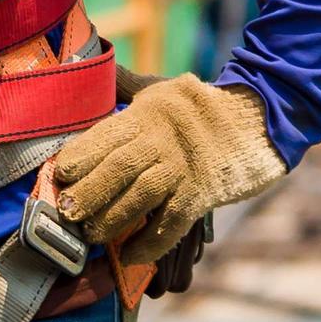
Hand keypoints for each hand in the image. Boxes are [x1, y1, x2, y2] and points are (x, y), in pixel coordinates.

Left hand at [47, 73, 282, 265]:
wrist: (259, 120)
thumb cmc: (202, 107)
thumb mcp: (164, 89)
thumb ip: (128, 86)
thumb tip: (96, 67)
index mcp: (148, 113)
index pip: (106, 135)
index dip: (80, 156)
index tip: (61, 174)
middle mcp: (163, 140)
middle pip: (118, 168)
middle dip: (88, 193)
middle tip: (66, 213)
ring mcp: (183, 168)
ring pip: (141, 197)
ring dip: (112, 219)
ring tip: (91, 235)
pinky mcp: (202, 193)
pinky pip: (172, 222)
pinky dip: (150, 242)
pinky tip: (130, 255)